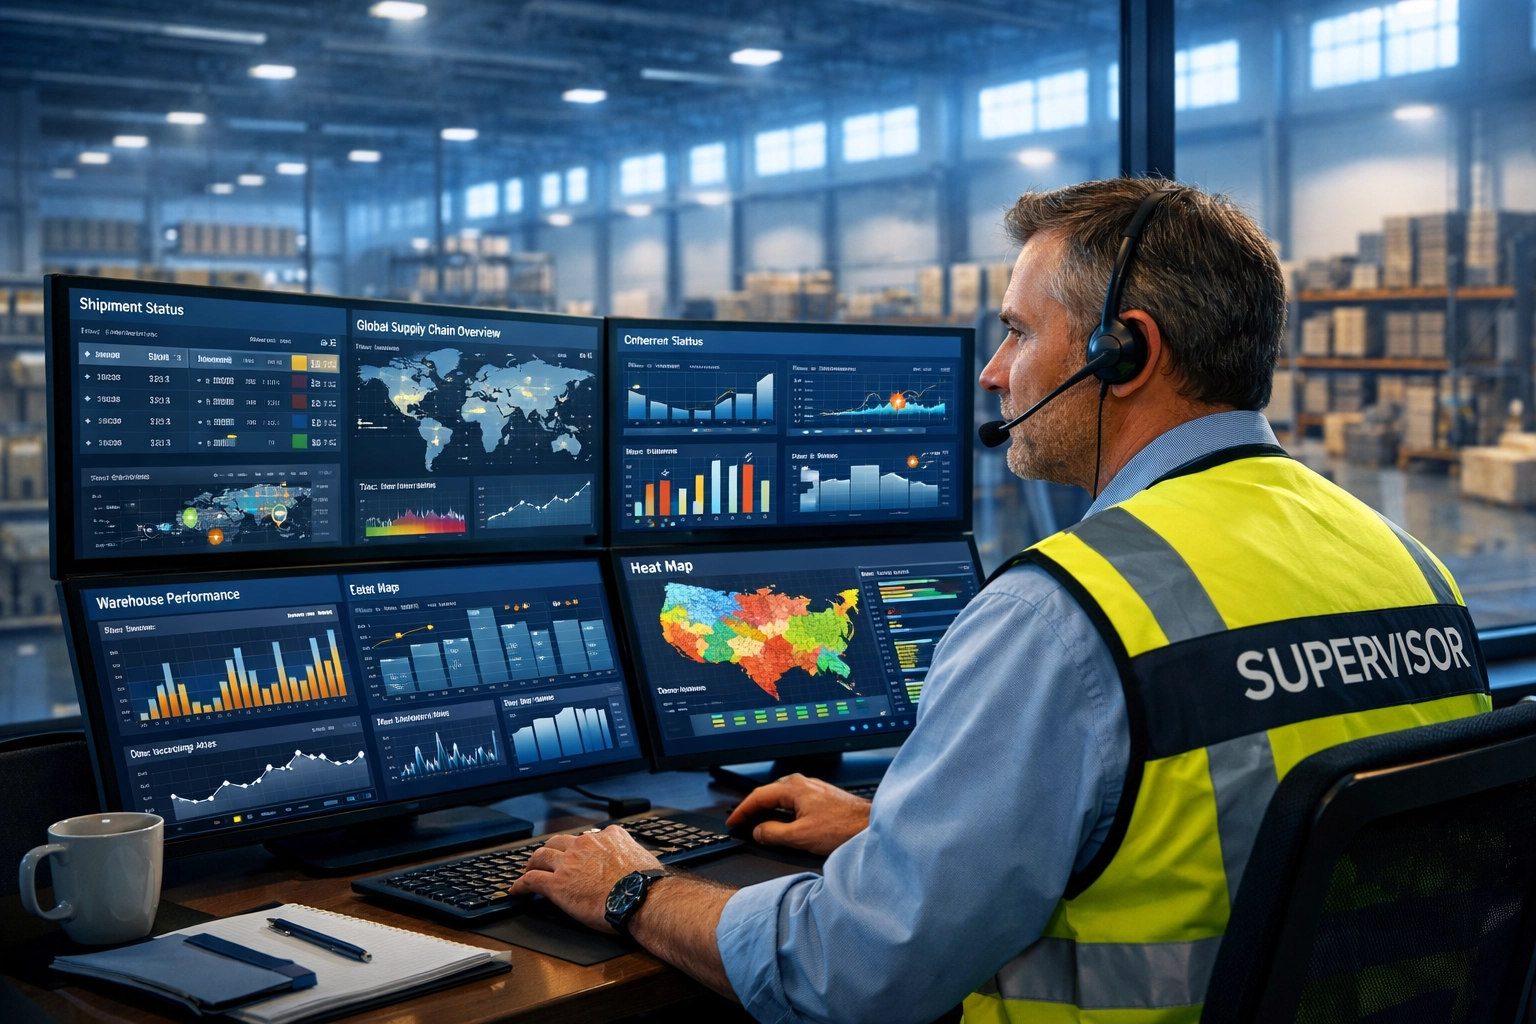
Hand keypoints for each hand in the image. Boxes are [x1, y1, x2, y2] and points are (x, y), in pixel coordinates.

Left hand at [508, 826, 663, 932]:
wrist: (640, 898)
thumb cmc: (646, 884)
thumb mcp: (643, 859)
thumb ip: (633, 856)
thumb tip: (638, 864)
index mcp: (608, 837)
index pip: (588, 837)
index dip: (579, 847)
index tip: (577, 854)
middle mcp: (586, 844)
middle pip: (559, 842)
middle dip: (552, 850)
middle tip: (547, 859)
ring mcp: (569, 863)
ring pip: (541, 856)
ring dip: (533, 863)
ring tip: (528, 870)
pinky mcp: (557, 884)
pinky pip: (532, 880)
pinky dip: (521, 885)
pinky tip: (517, 890)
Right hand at [725, 773, 870, 855]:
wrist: (869, 826)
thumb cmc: (842, 827)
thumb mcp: (800, 836)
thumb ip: (773, 833)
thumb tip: (758, 831)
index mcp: (793, 788)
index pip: (758, 796)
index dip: (742, 810)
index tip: (733, 820)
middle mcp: (802, 783)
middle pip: (769, 793)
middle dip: (753, 807)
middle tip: (742, 821)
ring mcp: (813, 789)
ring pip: (782, 797)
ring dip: (768, 809)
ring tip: (759, 823)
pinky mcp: (822, 798)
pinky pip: (794, 801)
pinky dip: (782, 811)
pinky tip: (785, 822)